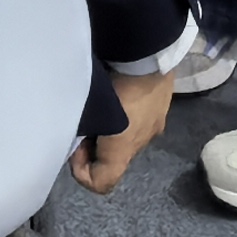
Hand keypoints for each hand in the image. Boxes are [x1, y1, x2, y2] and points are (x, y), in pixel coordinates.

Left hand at [74, 66, 176, 193]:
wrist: (149, 53)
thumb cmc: (114, 79)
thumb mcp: (91, 104)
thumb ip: (82, 125)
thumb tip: (76, 133)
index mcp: (123, 147)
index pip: (101, 184)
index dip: (82, 174)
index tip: (74, 148)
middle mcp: (141, 143)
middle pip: (114, 162)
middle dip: (95, 149)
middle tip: (84, 125)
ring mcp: (155, 126)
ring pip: (127, 142)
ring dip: (112, 134)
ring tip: (101, 109)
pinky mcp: (161, 110)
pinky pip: (139, 124)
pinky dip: (126, 120)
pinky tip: (120, 98)